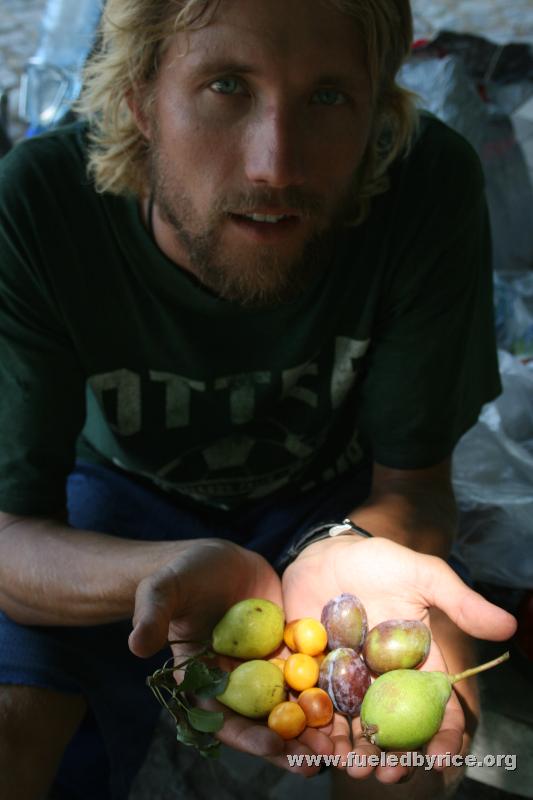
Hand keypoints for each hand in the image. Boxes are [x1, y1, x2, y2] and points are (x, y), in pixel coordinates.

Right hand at [128, 538, 331, 773]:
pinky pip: (308, 674)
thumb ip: (153, 615)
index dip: (247, 735)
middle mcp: (234, 683)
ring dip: (313, 727)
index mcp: (200, 681)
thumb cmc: (181, 575)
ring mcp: (263, 669)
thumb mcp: (163, 589)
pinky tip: (351, 702)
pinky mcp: (286, 650)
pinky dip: (326, 691)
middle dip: (289, 745)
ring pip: (290, 705)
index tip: (273, 745)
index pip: (222, 718)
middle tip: (317, 761)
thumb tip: (137, 645)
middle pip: (262, 722)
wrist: (213, 558)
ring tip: (341, 745)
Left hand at [282, 535, 516, 781]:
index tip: (439, 756)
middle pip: (392, 729)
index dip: (442, 737)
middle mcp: (382, 682)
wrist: (327, 550)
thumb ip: (459, 602)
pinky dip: (310, 728)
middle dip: (392, 757)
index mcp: (414, 666)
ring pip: (351, 726)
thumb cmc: (379, 562)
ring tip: (350, 765)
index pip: (435, 709)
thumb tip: (508, 625)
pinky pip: (310, 707)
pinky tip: (308, 742)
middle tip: (388, 773)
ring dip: (351, 751)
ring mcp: (344, 681)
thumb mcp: (422, 576)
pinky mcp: (309, 673)